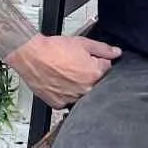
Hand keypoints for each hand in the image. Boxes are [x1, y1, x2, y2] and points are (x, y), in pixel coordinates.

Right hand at [5, 34, 119, 107]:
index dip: (97, 61)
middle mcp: (85, 89)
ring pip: (82, 93)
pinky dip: (66, 93)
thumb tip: (116, 53)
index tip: (87, 59)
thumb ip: (103, 49)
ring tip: (65, 73)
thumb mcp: (82, 43)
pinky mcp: (59, 104)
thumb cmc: (53, 49)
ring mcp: (72, 98)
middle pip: (95, 83)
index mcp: (94, 74)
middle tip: (74, 66)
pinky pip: (68, 100)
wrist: (31, 56)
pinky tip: (59, 82)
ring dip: (78, 85)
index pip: (106, 68)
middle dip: (88, 74)